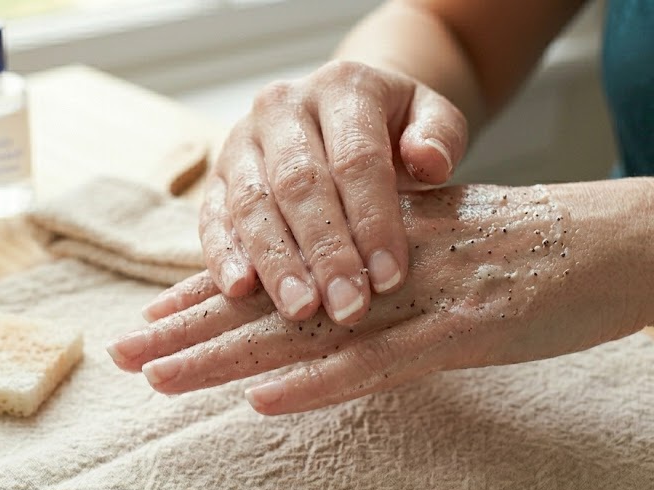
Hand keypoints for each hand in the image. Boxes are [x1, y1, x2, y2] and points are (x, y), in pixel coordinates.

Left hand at [112, 183, 653, 413]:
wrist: (620, 240)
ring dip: (226, 356)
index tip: (149, 318)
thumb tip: (327, 298)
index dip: (208, 294)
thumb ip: (378, 263)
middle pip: (270, 301)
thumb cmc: (527, 247)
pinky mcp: (461, 331)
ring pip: (304, 331)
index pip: (275, 268)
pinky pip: (379, 364)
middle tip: (124, 353)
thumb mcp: (437, 242)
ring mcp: (417, 295)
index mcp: (369, 237)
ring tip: (161, 377)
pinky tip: (264, 398)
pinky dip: (319, 382)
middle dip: (188, 328)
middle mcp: (380, 259)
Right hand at [151, 61, 467, 325]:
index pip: (356, 158)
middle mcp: (283, 106)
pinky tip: (239, 291)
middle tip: (347, 306)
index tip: (389, 278)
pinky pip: (212, 215)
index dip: (372, 220)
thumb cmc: (395, 128)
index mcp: (342, 87)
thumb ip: (440, 136)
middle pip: (300, 183)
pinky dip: (223, 254)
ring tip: (300, 308)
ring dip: (276, 261)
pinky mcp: (217, 176)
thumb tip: (429, 163)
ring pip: (252, 202)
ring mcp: (242, 140)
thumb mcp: (433, 117)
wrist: (346, 111)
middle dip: (325, 251)